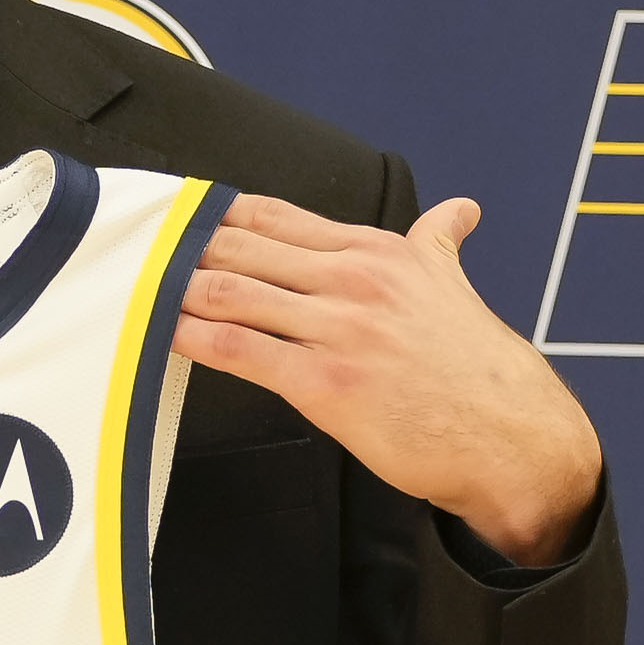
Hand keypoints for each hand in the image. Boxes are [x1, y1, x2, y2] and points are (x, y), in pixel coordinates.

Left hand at [176, 194, 602, 566]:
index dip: (217, 212)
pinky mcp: (326, 383)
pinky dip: (191, 338)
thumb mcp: (454, 286)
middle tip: (134, 249)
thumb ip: (440, 243)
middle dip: (183, 245)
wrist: (510, 435)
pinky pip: (239, 350)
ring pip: (231, 292)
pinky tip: (158, 334)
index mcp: (377, 252)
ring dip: (175, 287)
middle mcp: (353, 280)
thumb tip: (460, 210)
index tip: (175, 212)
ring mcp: (338, 329)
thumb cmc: (477, 368)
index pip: (275, 215)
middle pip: (242, 245)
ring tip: (133, 285)